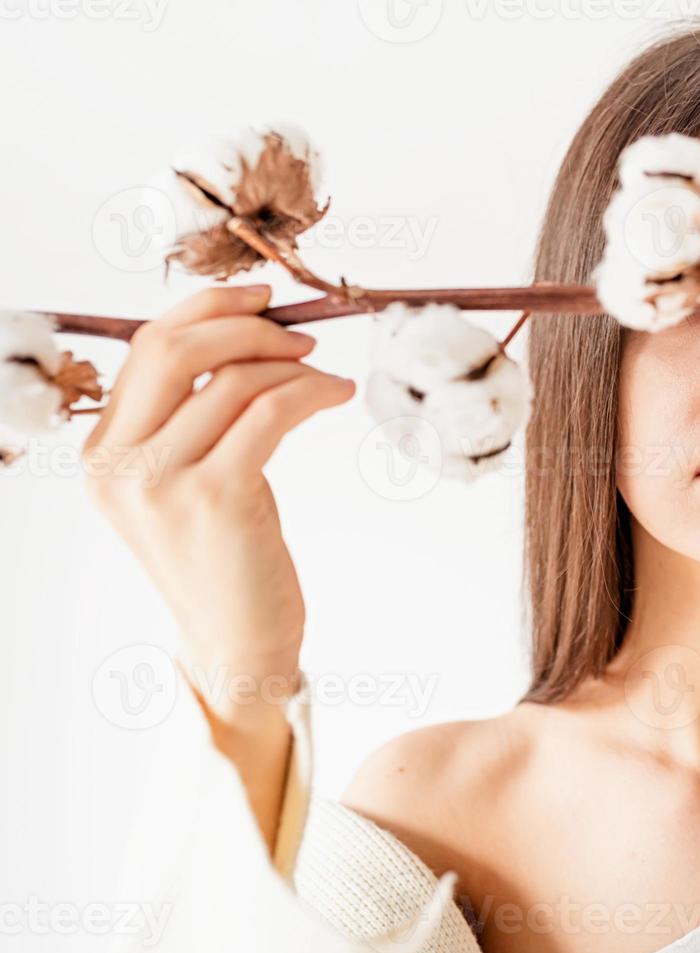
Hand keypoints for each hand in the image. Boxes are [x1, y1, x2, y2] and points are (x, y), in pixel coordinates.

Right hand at [83, 285, 354, 839]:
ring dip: (292, 365)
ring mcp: (162, 482)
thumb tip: (246, 335)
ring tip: (325, 376)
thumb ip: (194, 416)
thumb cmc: (224, 558)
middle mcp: (118, 465)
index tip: (262, 299)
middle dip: (246, 324)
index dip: (207, 309)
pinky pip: (270, 412)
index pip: (146, 348)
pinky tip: (337, 395)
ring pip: (233, 380)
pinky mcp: (218, 498)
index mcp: (101, 453)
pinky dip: (311, 392)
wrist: (238, 645)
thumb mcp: (188, 481)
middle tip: (302, 333)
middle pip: (175, 348)